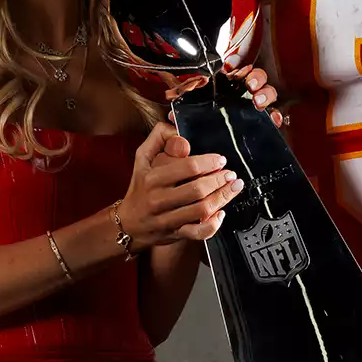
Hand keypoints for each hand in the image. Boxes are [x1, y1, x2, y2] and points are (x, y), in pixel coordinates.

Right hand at [117, 121, 243, 248]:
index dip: (209, 162)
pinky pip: (197, 232)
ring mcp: (167, 219)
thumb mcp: (142, 157)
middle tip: (230, 174)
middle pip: (197, 190)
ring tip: (233, 188)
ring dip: (222, 198)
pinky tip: (221, 213)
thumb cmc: (140, 187)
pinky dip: (213, 225)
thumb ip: (158, 138)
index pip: (187, 167)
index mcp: (152, 178)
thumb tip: (176, 128)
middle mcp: (159, 199)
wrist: (128, 223)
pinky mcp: (175, 233)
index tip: (220, 160)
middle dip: (219, 180)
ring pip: (201, 210)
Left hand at [163, 62, 284, 127]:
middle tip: (251, 86)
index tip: (238, 73)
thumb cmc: (204, 137)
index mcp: (227, 92)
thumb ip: (183, 118)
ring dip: (266, 94)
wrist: (213, 160)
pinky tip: (273, 119)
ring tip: (258, 103)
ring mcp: (256, 111)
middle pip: (257, 79)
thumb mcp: (191, 124)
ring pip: (268, 94)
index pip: (237, 74)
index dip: (241, 70)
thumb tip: (171, 116)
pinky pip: (275, 117)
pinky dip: (276, 116)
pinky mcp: (264, 126)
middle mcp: (244, 98)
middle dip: (257, 78)